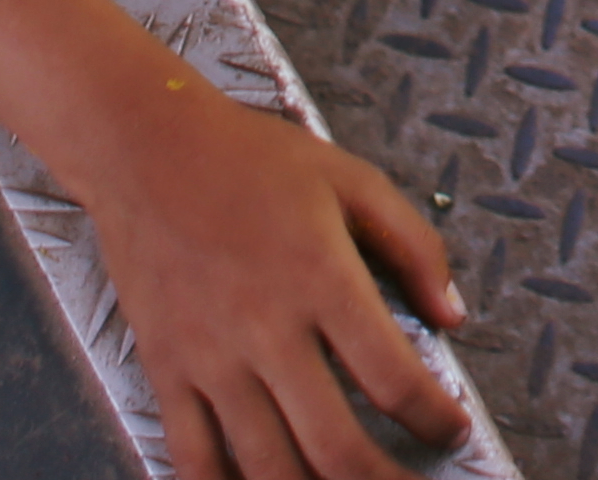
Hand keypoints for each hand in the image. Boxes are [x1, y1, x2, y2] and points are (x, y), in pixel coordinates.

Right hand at [72, 70, 474, 479]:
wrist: (145, 149)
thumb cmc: (247, 158)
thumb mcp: (352, 180)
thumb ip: (413, 245)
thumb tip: (451, 312)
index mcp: (322, 279)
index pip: (394, 379)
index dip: (435, 419)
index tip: (452, 429)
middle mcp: (267, 330)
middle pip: (335, 444)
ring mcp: (211, 359)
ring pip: (269, 465)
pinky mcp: (167, 370)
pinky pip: (194, 456)